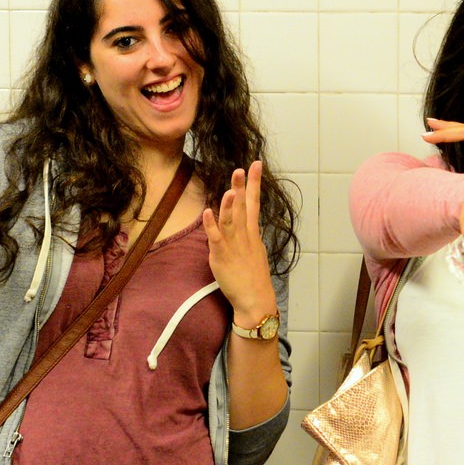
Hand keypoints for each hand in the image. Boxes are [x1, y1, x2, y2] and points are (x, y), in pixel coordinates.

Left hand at [203, 161, 275, 325]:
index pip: (254, 202)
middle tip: (240, 169)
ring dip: (229, 204)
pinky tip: (208, 212)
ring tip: (229, 189)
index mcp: (252, 232)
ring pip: (231, 220)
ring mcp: (233, 245)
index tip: (256, 164)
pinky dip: (211, 224)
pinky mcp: (221, 256)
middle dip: (242, 187)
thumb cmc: (254, 277)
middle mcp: (244, 235)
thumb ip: (247, 234)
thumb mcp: (254, 250)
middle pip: (242, 207)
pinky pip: (215, 238)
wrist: (255, 299)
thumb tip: (244, 222)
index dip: (254, 183)